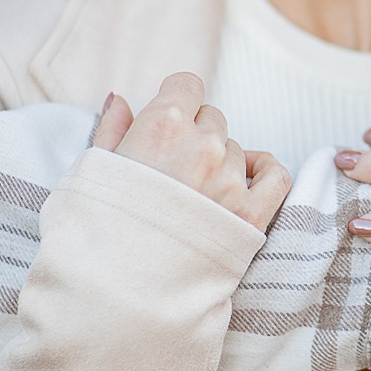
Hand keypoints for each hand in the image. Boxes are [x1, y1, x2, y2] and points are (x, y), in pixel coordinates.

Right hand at [92, 72, 290, 230]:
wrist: (120, 286)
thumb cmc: (100, 227)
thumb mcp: (94, 169)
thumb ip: (112, 127)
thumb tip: (119, 99)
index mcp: (163, 125)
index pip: (187, 85)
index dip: (176, 101)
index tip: (167, 121)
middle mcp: (203, 146)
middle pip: (212, 118)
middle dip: (195, 135)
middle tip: (171, 168)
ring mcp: (231, 180)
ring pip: (236, 150)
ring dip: (219, 163)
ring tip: (191, 194)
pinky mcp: (251, 215)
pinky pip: (275, 176)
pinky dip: (264, 171)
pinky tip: (247, 176)